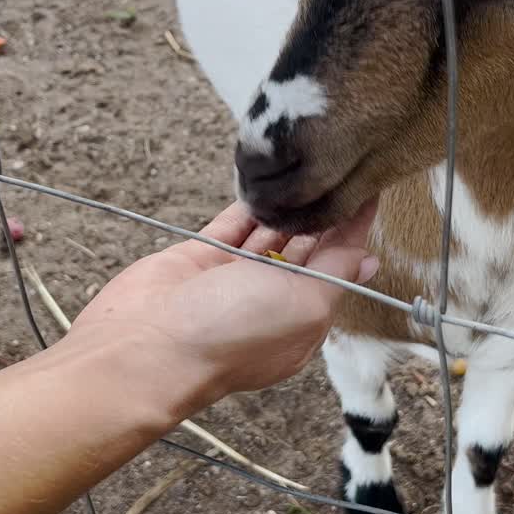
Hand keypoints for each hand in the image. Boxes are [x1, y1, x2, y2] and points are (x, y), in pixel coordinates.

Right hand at [70, 199, 378, 405]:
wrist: (145, 344)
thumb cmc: (229, 335)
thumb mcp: (303, 305)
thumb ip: (336, 274)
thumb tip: (368, 259)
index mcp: (301, 321)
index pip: (337, 269)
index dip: (352, 233)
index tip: (367, 190)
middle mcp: (269, 302)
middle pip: (306, 252)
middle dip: (323, 217)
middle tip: (340, 169)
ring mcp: (232, 280)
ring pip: (267, 236)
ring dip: (287, 209)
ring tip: (307, 170)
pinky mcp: (199, 260)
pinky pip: (230, 227)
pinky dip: (247, 207)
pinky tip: (265, 184)